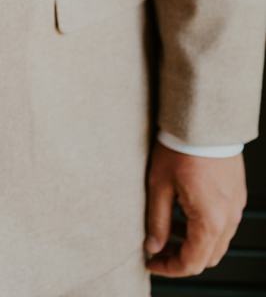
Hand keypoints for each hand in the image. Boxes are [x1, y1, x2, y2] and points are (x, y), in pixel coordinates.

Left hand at [144, 140, 246, 276]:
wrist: (203, 120)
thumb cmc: (181, 147)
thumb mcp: (159, 185)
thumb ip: (157, 220)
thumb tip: (153, 245)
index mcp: (210, 220)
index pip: (192, 262)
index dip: (170, 268)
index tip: (152, 262)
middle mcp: (228, 217)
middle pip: (207, 256)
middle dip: (182, 258)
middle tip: (158, 249)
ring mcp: (235, 206)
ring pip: (217, 241)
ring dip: (193, 242)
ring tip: (168, 227)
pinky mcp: (236, 194)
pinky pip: (223, 223)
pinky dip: (204, 227)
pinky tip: (184, 211)